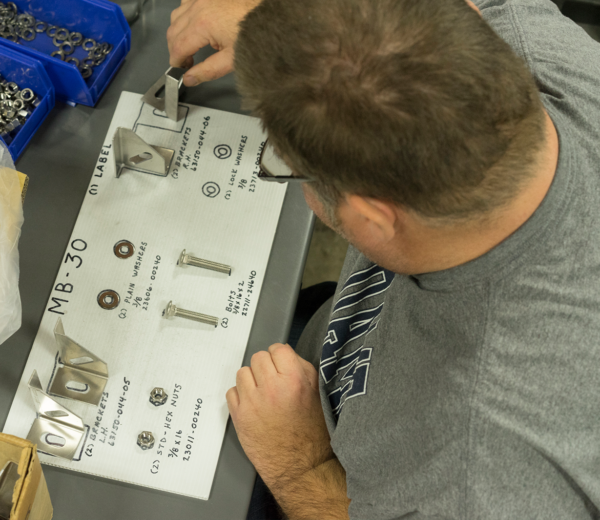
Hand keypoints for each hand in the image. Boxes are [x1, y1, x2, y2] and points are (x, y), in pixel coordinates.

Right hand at [167, 0, 260, 85]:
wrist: (270, 15)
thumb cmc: (256, 33)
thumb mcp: (232, 59)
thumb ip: (207, 70)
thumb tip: (190, 79)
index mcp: (202, 25)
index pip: (178, 47)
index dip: (176, 61)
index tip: (179, 69)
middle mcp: (199, 7)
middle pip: (173, 31)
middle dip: (176, 49)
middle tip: (186, 61)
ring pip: (177, 16)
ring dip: (179, 32)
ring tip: (190, 45)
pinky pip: (186, 2)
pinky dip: (185, 14)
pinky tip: (194, 24)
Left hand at [226, 343, 332, 489]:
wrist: (303, 467)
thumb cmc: (313, 433)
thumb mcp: (317, 394)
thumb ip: (302, 368)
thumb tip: (286, 354)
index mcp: (294, 380)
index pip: (278, 349)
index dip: (279, 356)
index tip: (280, 364)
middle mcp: (272, 388)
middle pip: (258, 358)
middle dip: (265, 368)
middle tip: (272, 381)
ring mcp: (253, 402)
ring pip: (242, 373)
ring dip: (251, 380)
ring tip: (262, 394)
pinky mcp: (240, 417)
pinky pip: (232, 392)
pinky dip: (240, 396)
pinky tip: (253, 406)